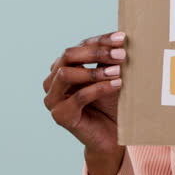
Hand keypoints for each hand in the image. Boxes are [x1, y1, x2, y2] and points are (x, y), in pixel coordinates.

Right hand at [43, 31, 126, 155]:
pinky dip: (98, 88)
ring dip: (95, 71)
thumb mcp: (110, 76)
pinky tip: (117, 84)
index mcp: (62, 67)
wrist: (112, 136)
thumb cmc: (111, 103)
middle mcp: (52, 81)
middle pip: (68, 56)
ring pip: (66, 74)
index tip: (122, 38)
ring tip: (118, 71)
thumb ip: (109, 59)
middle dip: (96, 52)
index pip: (80, 47)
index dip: (100, 40)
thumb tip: (122, 38)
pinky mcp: (60, 116)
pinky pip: (77, 96)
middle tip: (121, 54)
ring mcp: (53, 99)